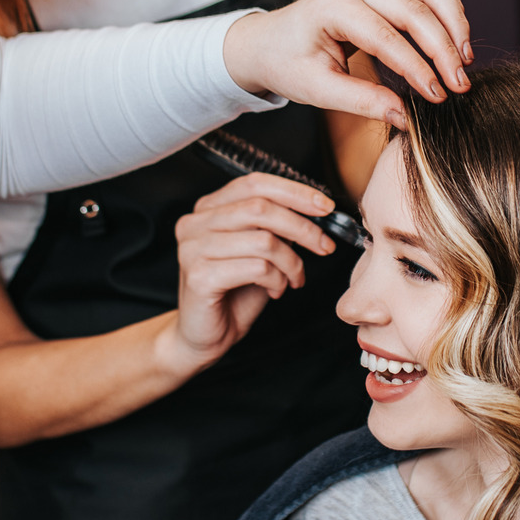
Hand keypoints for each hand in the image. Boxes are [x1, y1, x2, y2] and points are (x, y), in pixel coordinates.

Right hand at [162, 173, 338, 370]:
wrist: (202, 336)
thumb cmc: (233, 294)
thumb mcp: (259, 251)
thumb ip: (276, 227)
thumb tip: (316, 210)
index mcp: (208, 209)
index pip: (254, 183)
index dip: (294, 192)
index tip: (325, 207)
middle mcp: (195, 223)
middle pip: (261, 208)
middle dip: (303, 227)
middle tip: (324, 247)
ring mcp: (193, 249)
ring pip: (264, 240)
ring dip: (291, 262)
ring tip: (293, 278)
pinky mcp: (199, 276)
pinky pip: (257, 268)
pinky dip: (278, 280)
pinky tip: (275, 290)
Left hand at [221, 0, 472, 128]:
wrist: (269, 41)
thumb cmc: (288, 64)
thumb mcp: (317, 90)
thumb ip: (362, 102)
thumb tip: (406, 117)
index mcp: (332, 6)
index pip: (385, 37)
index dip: (417, 68)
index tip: (439, 97)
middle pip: (413, 9)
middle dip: (443, 49)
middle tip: (461, 84)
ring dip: (453, 23)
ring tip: (465, 60)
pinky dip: (447, 9)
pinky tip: (457, 39)